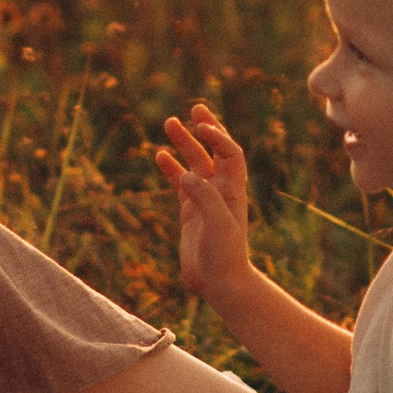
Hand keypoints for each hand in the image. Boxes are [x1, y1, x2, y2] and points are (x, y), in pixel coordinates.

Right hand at [153, 102, 251, 305]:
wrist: (221, 284)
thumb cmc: (225, 255)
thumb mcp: (218, 225)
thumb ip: (204, 198)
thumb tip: (186, 175)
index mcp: (232, 190)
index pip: (229, 153)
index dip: (218, 137)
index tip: (201, 126)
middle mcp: (221, 191)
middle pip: (214, 152)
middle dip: (206, 130)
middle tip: (194, 109)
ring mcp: (205, 200)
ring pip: (195, 164)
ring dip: (184, 144)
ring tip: (169, 123)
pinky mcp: (191, 212)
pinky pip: (181, 183)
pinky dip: (171, 168)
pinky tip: (160, 155)